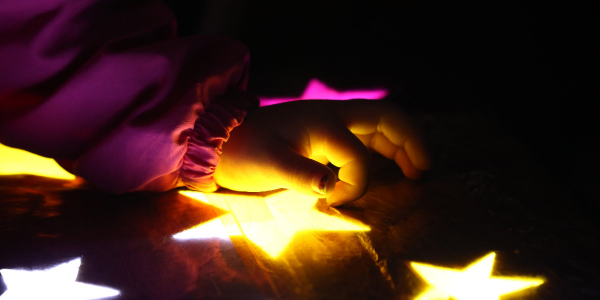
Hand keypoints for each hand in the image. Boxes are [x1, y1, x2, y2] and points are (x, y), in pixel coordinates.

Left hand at [213, 99, 430, 205]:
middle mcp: (332, 115)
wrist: (220, 143)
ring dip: (401, 144)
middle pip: (386, 118)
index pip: (357, 155)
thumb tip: (333, 187)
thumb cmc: (244, 153)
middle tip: (425, 170)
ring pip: (378, 125)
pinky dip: (382, 148)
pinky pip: (364, 135)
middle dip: (410, 142)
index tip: (333, 201)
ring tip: (416, 169)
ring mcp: (329, 122)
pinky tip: (388, 164)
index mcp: (323, 122)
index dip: (355, 183)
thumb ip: (303, 175)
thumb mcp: (269, 165)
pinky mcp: (324, 132)